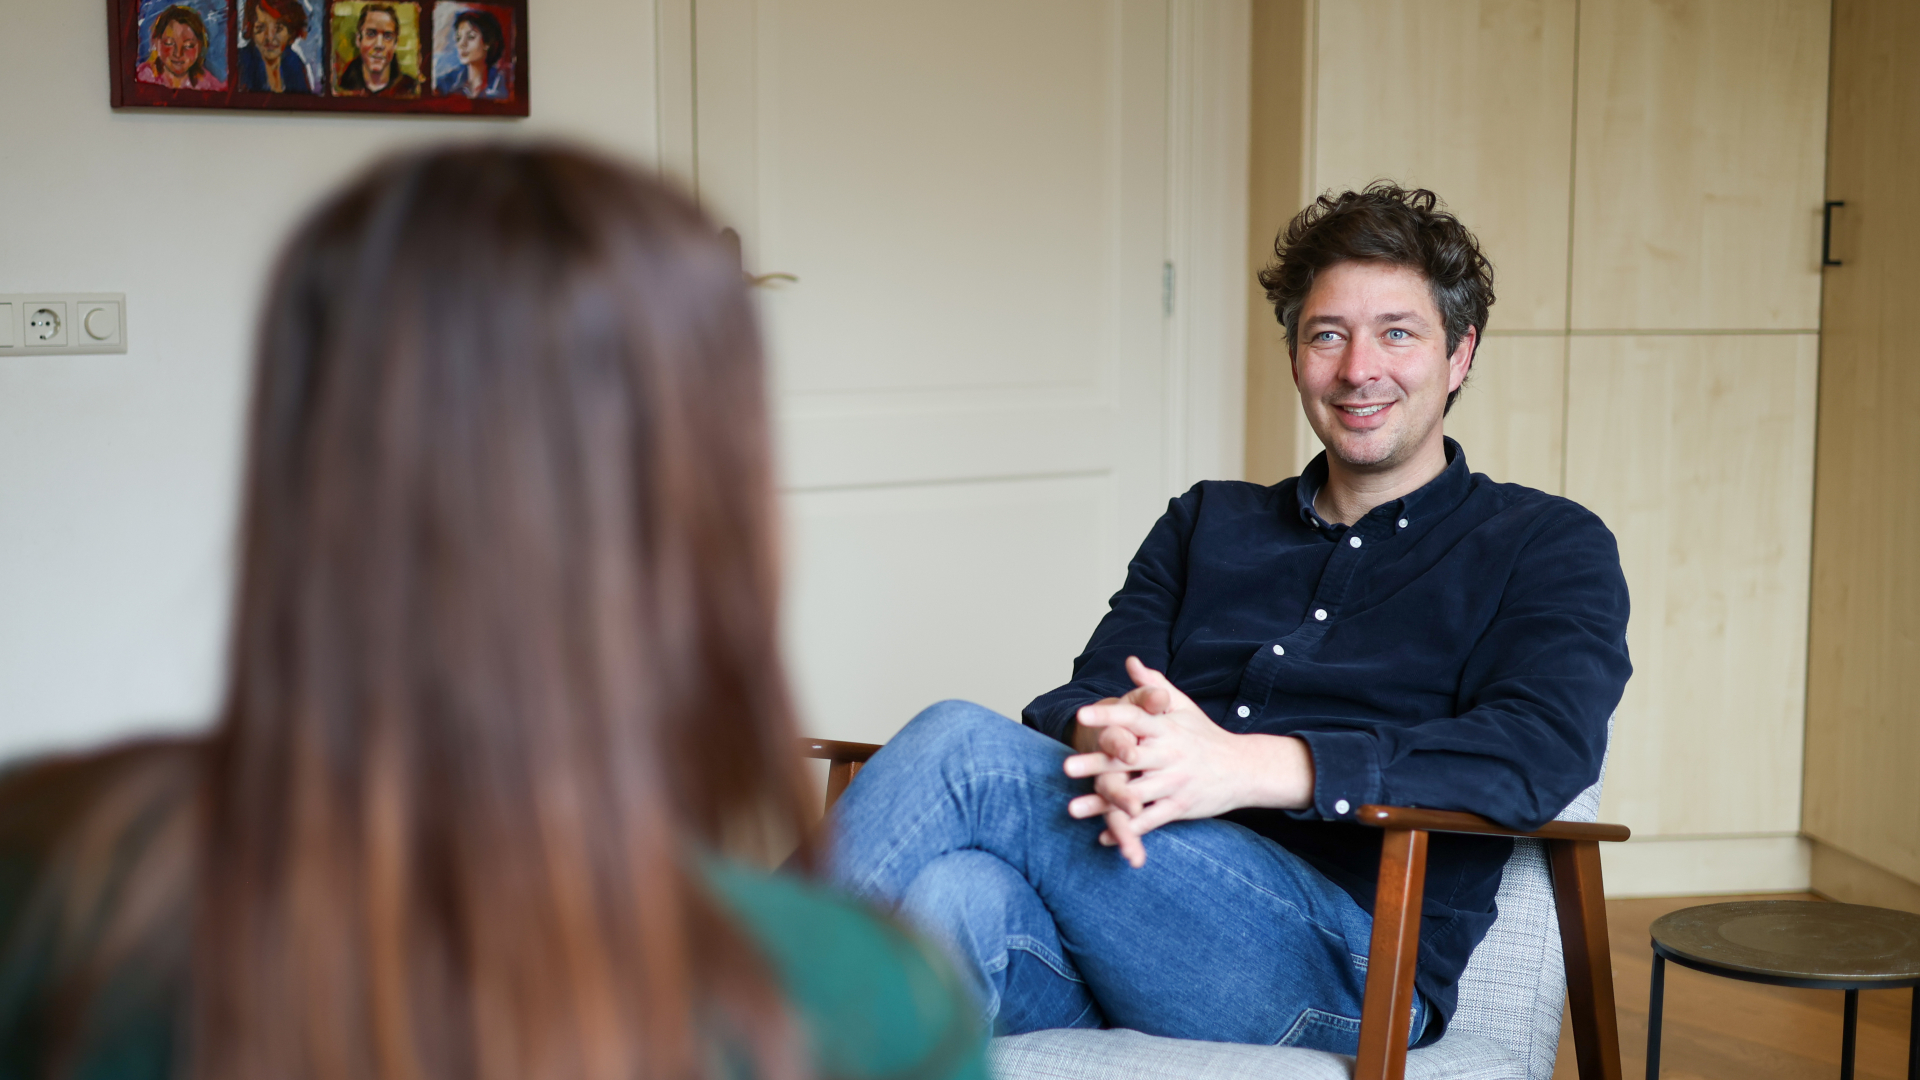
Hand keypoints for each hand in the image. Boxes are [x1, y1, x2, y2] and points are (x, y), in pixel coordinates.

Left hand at [1063, 657, 1313, 866]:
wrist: (1243, 768)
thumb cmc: (1205, 735)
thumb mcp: (1183, 706)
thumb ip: (1153, 685)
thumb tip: (1129, 661)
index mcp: (1167, 728)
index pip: (1134, 718)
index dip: (1108, 716)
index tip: (1081, 714)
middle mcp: (1170, 755)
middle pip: (1128, 759)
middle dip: (1097, 763)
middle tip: (1065, 767)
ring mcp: (1174, 783)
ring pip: (1134, 795)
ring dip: (1103, 803)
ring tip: (1072, 808)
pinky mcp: (1180, 808)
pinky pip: (1150, 821)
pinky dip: (1127, 830)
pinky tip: (1102, 835)